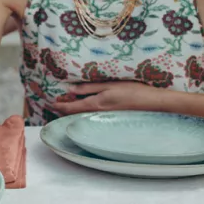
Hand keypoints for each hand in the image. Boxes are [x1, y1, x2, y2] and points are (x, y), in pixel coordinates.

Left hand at [50, 81, 170, 114]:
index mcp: (95, 105)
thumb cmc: (132, 91)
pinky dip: (84, 112)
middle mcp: (98, 114)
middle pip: (76, 113)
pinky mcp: (111, 117)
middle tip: (54, 105)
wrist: (153, 104)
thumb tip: (70, 89)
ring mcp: (105, 117)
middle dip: (64, 110)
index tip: (50, 103)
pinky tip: (85, 107)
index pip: (72, 107)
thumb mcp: (108, 85)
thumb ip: (89, 87)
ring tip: (65, 106)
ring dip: (73, 111)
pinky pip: (93, 116)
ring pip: (83, 115)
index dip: (59, 106)